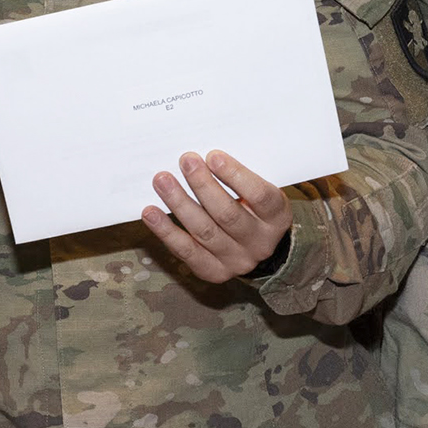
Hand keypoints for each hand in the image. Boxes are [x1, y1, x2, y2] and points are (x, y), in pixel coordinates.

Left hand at [143, 151, 293, 282]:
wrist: (258, 247)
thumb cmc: (253, 208)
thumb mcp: (259, 191)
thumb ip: (239, 177)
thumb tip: (203, 155)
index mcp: (277, 216)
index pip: (259, 196)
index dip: (236, 176)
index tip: (213, 155)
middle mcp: (260, 242)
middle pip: (228, 214)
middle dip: (202, 185)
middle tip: (185, 160)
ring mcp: (237, 261)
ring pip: (204, 232)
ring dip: (179, 204)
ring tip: (162, 180)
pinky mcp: (214, 272)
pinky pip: (186, 251)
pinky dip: (166, 231)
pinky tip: (151, 213)